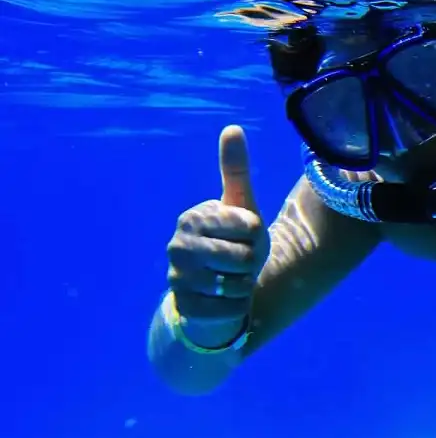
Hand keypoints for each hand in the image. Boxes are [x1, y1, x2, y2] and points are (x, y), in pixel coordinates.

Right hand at [166, 125, 268, 344]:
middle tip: (240, 262)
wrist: (217, 293)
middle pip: (244, 257)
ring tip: (232, 280)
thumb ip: (236, 171)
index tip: (245, 237)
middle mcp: (177, 246)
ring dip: (245, 286)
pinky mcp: (184, 309)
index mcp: (192, 218)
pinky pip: (228, 310)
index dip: (257, 236)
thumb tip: (232, 127)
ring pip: (236, 285)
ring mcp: (176, 279)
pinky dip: (236, 309)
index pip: (250, 226)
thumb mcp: (242, 209)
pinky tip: (226, 302)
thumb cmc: (234, 245)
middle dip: (252, 263)